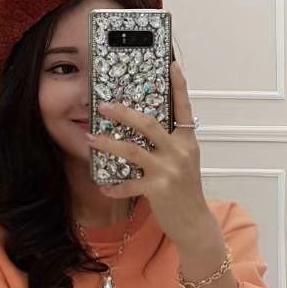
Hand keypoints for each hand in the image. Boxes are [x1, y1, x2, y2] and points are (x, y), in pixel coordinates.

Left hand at [86, 61, 208, 243]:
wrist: (195, 223)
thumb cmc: (185, 190)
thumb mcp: (184, 161)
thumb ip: (169, 143)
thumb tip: (143, 125)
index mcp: (187, 141)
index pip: (184, 107)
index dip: (178, 85)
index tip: (171, 63)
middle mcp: (180, 152)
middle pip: (149, 124)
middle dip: (123, 113)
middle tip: (103, 105)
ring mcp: (169, 171)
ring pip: (133, 151)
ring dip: (109, 144)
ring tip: (91, 138)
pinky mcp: (158, 190)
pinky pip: (128, 184)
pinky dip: (113, 185)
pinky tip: (102, 185)